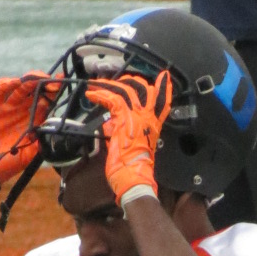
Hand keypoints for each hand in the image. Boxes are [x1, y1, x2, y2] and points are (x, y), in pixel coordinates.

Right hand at [0, 74, 59, 191]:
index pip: (45, 101)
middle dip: (44, 83)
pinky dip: (6, 84)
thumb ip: (39, 144)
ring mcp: (6, 106)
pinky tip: (15, 82)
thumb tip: (51, 133)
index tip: (62, 84)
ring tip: (38, 79)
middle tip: (53, 82)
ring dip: (29, 80)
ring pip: (19, 87)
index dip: (53, 92)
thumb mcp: (27, 157)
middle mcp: (20, 110)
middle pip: (34, 90)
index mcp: (32, 121)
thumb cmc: (5, 164)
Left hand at [85, 70, 172, 204]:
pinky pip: (112, 99)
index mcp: (152, 126)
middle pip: (143, 89)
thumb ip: (121, 131)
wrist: (133, 179)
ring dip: (109, 85)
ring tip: (97, 85)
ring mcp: (137, 117)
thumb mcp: (130, 147)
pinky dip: (100, 94)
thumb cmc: (132, 171)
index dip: (165, 88)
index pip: (162, 102)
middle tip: (117, 80)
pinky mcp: (124, 119)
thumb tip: (110, 122)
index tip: (165, 76)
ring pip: (126, 90)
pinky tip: (91, 94)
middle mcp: (147, 118)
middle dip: (130, 81)